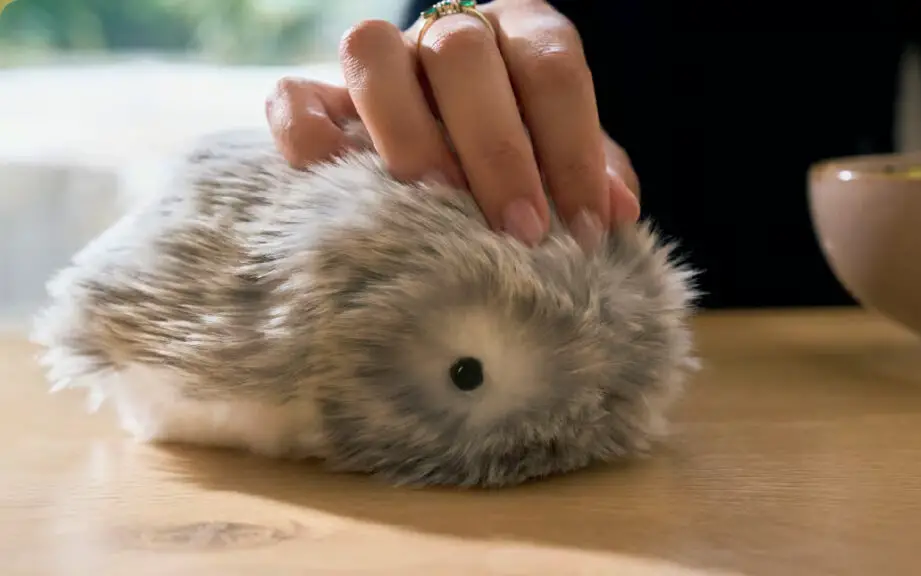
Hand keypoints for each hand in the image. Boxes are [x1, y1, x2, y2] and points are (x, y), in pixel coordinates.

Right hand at [266, 0, 639, 248]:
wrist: (449, 169)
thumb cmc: (521, 168)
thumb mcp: (565, 166)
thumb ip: (591, 176)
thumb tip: (617, 211)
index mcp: (518, 36)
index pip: (550, 64)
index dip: (573, 146)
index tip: (587, 228)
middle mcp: (447, 35)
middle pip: (462, 52)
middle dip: (497, 147)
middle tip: (521, 232)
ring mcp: (378, 64)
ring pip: (371, 50)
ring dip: (406, 130)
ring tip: (434, 202)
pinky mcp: (315, 100)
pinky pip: (293, 99)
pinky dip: (309, 140)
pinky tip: (338, 192)